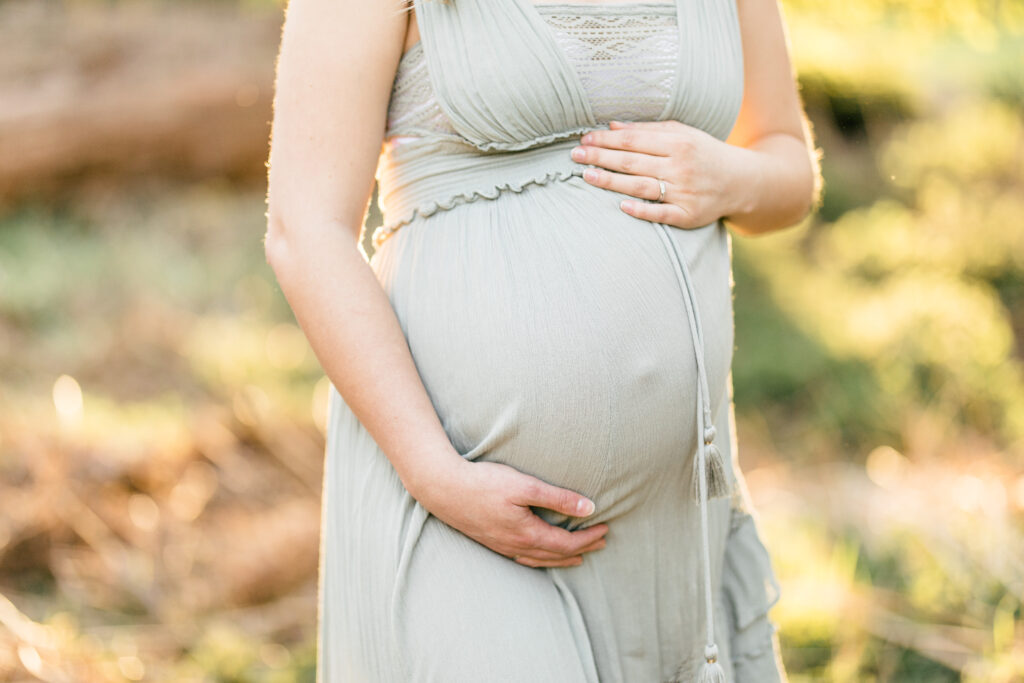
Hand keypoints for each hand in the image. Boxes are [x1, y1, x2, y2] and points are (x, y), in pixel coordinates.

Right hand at [412, 457, 608, 567]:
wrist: (443, 488)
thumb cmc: (484, 483)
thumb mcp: (525, 485)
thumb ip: (558, 498)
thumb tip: (588, 508)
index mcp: (527, 533)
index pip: (566, 543)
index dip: (588, 539)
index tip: (605, 530)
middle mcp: (516, 546)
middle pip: (555, 555)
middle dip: (581, 550)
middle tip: (600, 544)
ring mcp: (502, 546)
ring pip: (539, 560)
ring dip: (561, 559)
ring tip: (577, 557)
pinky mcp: (491, 541)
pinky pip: (523, 558)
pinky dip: (540, 559)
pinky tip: (539, 554)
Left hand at [570, 119, 750, 228]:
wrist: (743, 182)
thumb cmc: (705, 154)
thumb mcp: (683, 134)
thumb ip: (648, 130)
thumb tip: (612, 126)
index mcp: (678, 143)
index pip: (633, 141)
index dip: (606, 140)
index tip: (584, 139)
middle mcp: (680, 167)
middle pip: (632, 162)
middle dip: (600, 157)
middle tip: (574, 155)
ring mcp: (684, 192)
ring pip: (640, 186)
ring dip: (610, 181)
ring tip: (586, 175)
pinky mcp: (688, 215)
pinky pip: (660, 214)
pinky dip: (641, 210)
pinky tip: (621, 206)